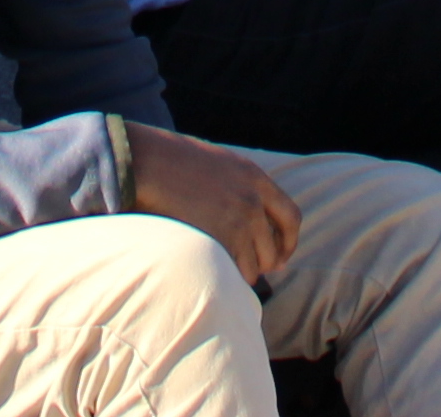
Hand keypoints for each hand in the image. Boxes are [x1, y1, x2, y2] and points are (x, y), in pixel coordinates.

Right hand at [121, 124, 301, 286]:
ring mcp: (238, 221)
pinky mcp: (220, 239)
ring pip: (256, 265)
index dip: (288, 241)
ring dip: (244, 273)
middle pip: (275, 248)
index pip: (291, 217)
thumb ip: (239, 184)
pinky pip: (235, 271)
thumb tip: (248, 213)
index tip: (280, 257)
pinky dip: (229, 278)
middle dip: (266, 264)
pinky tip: (216, 276)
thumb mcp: (217, 163)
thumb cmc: (172, 161)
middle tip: (254, 271)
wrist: (149, 163)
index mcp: (255, 177)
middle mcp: (253, 200)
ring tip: (227, 273)